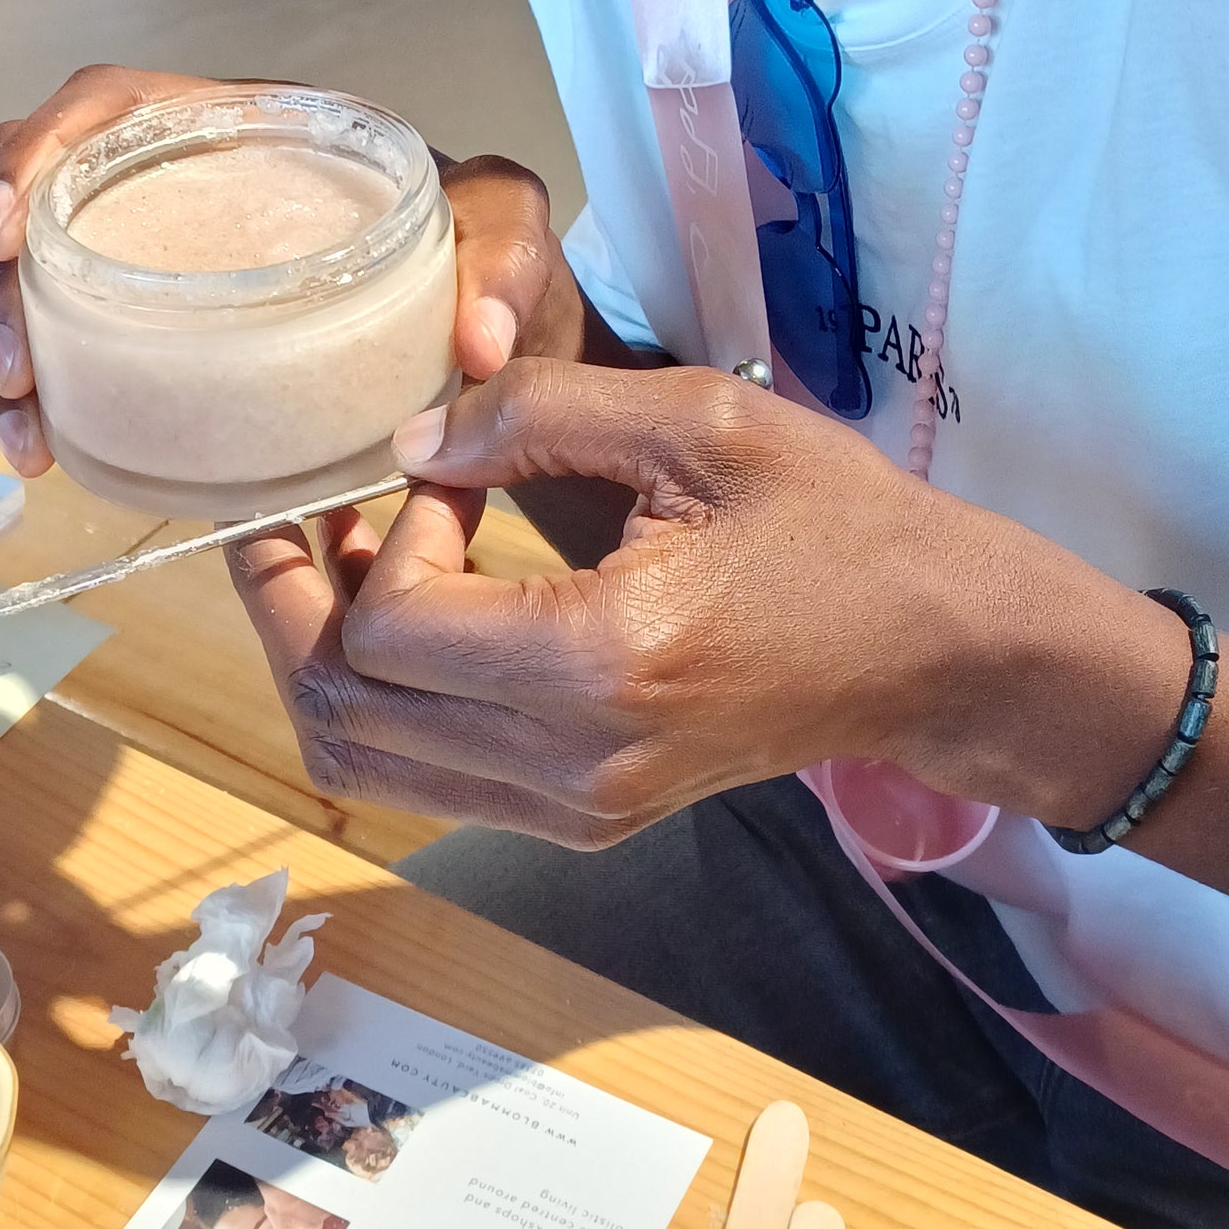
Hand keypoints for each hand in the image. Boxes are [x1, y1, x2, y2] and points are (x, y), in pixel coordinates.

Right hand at [0, 63, 597, 475]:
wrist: (493, 335)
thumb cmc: (484, 257)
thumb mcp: (508, 231)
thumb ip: (507, 258)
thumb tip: (476, 338)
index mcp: (248, 131)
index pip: (111, 105)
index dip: (40, 149)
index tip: (13, 225)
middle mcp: (189, 190)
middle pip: (47, 202)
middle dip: (6, 284)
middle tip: (21, 370)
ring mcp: (164, 268)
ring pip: (40, 283)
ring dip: (7, 353)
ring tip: (24, 432)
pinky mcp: (159, 343)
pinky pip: (66, 355)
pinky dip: (17, 396)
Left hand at [227, 354, 1180, 843]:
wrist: (935, 648)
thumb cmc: (835, 520)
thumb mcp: (699, 420)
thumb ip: (538, 410)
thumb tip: (407, 436)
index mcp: (606, 663)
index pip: (389, 631)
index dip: (380, 533)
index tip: (439, 464)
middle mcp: (576, 763)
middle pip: (343, 713)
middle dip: (293, 602)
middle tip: (311, 508)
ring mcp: (575, 809)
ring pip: (359, 765)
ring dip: (318, 658)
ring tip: (340, 556)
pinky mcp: (581, 818)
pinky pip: (421, 780)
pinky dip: (377, 702)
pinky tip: (401, 611)